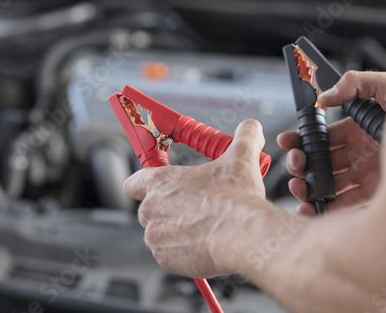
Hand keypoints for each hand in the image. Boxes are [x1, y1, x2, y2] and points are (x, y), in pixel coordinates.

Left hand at [124, 120, 269, 277]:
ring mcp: (156, 236)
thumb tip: (251, 127)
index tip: (159, 187)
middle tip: (194, 208)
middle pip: (149, 209)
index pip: (134, 182)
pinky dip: (182, 252)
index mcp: (160, 182)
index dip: (145, 184)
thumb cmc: (236, 199)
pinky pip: (168, 254)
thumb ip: (243, 136)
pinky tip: (203, 244)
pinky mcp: (165, 259)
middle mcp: (151, 208)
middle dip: (168, 210)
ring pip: (159, 233)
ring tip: (202, 227)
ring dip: (175, 231)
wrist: (243, 235)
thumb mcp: (242, 158)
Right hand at [278, 71, 385, 215]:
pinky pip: (345, 204)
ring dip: (309, 187)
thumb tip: (325, 97)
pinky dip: (325, 208)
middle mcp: (360, 153)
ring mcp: (366, 175)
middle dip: (302, 164)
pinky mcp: (375, 195)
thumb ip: (355, 83)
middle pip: (321, 162)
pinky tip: (311, 207)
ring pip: (329, 184)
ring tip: (298, 188)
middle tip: (294, 165)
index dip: (303, 139)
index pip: (324, 136)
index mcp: (359, 129)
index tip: (287, 141)